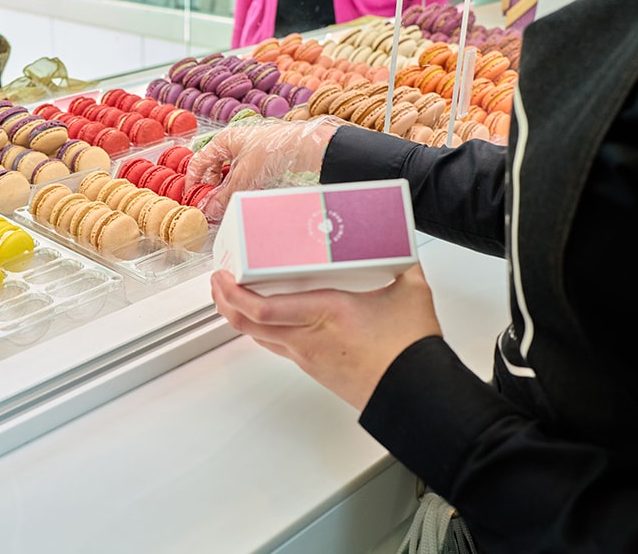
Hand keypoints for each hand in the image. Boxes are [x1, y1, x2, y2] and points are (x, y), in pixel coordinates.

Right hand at [184, 116, 344, 221]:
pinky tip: (244, 194)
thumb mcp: (244, 177)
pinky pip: (243, 172)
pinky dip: (240, 184)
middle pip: (214, 166)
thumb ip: (224, 195)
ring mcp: (248, 149)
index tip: (192, 196)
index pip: (199, 160)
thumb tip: (209, 210)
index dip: (193, 179)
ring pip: (229, 170)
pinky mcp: (261, 156)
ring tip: (228, 202)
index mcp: (224, 140)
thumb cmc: (272, 151)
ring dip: (226, 187)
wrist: (305, 147)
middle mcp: (234, 142)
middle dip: (211, 186)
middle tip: (212, 203)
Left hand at [210, 264, 441, 410]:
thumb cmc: (410, 351)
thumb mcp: (409, 292)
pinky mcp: (315, 369)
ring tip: (234, 296)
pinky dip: (262, 329)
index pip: (262, 308)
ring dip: (240, 317)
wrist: (418, 395)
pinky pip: (277, 346)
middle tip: (218, 281)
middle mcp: (307, 338)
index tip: (222, 275)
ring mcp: (308, 357)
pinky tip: (268, 318)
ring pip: (259, 337)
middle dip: (224, 301)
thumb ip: (401, 261)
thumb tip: (399, 243)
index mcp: (324, 313)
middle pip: (247, 325)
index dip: (233, 293)